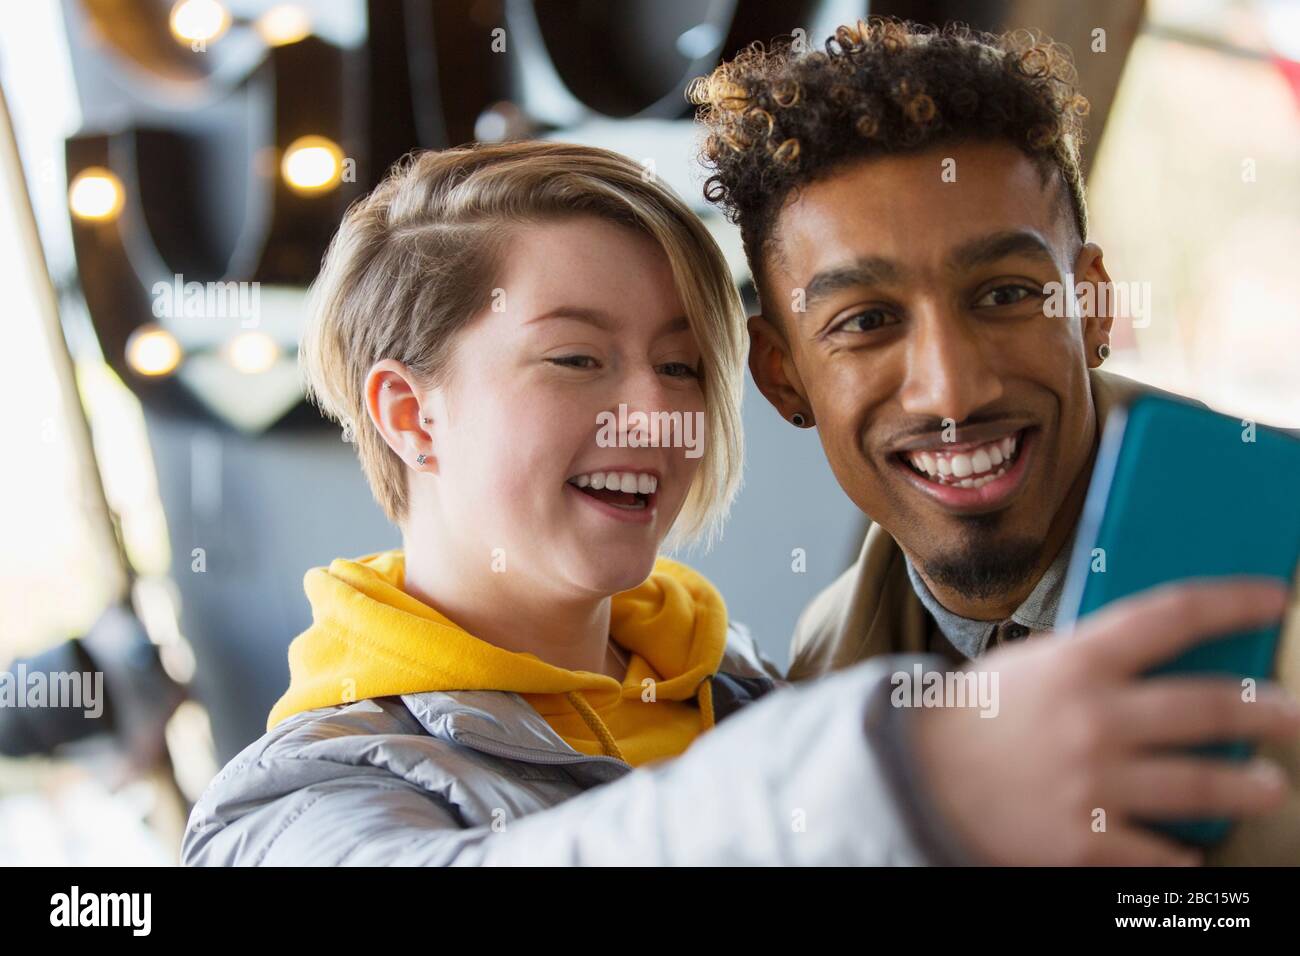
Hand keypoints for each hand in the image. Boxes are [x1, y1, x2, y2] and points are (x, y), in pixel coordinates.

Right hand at [911, 578, 1298, 864]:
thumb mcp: (1032, 665)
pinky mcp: (1086, 841)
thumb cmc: (977, 714)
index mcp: (1076, 661)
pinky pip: (1159, 853)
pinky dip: (1183, 854)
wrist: (915, 776)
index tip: (1271, 597)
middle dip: (1266, 710)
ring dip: (1248, 786)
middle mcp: (1093, 718)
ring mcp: (1093, 782)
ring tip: (1270, 786)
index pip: (1171, 615)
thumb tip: (1166, 656)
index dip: (1230, 601)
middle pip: (1208, 705)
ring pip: (1202, 784)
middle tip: (1293, 715)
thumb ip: (1094, 659)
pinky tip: (1193, 850)